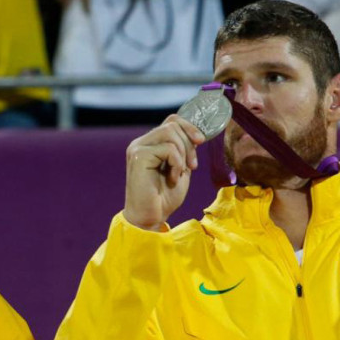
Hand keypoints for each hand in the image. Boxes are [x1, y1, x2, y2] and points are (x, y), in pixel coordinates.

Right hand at [123, 115, 204, 230]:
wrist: (151, 218)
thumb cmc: (164, 197)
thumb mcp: (180, 168)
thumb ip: (184, 151)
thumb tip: (197, 134)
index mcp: (150, 144)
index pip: (171, 121)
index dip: (189, 127)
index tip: (201, 142)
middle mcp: (141, 143)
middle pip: (173, 124)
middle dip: (189, 143)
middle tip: (192, 165)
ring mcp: (138, 148)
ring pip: (170, 133)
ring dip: (183, 153)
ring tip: (180, 172)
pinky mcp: (138, 156)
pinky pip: (168, 148)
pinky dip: (176, 163)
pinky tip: (172, 178)